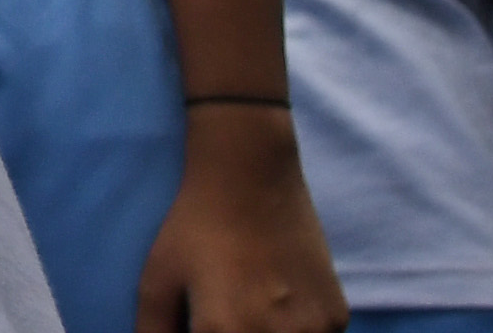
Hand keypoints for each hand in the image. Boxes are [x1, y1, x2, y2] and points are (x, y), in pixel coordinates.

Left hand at [134, 99, 342, 330]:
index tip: (202, 323)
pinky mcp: (337, 317)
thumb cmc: (196, 225)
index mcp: (225, 329)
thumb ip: (155, 329)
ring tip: (252, 301)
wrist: (252, 174)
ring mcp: (314, 329)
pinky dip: (296, 331)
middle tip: (227, 310)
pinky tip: (280, 300)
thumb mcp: (157, 279)